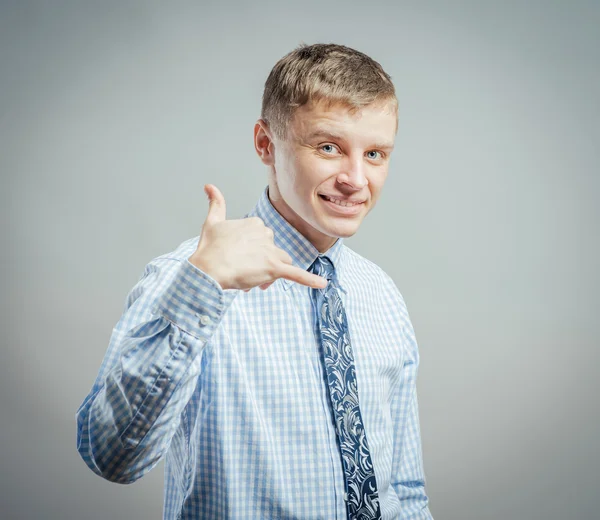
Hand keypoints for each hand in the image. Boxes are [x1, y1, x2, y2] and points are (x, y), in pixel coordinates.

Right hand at [188, 184, 327, 291]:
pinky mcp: (274, 268)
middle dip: (262, 263)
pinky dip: (310, 280)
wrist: (209, 268)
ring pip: (283, 262)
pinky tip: (322, 285)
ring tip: (256, 281)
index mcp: (256, 223)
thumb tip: (209, 186)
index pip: (263, 238)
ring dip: (273, 271)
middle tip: (244, 272)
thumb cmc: (209, 248)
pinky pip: (297, 275)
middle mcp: (266, 234)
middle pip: (273, 251)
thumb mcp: (212, 222)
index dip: (253, 251)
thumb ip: (216, 203)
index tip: (239, 259)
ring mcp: (271, 252)